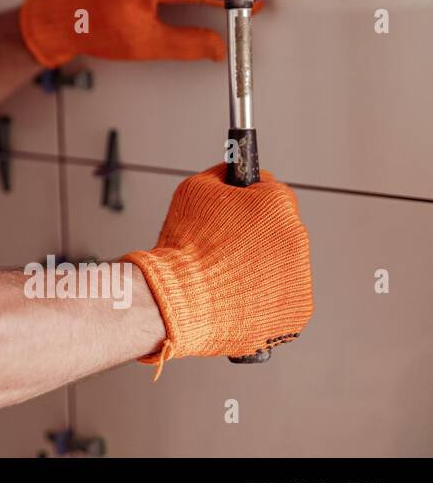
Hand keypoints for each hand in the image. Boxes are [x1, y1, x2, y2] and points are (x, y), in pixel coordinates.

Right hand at [121, 164, 313, 376]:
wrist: (180, 298)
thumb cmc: (184, 245)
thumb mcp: (194, 189)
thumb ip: (222, 175)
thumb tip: (234, 172)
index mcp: (276, 203)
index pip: (274, 193)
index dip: (251, 203)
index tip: (237, 215)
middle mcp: (297, 236)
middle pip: (281, 230)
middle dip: (258, 236)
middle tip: (225, 248)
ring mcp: (301, 276)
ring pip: (284, 264)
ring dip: (263, 266)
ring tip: (228, 275)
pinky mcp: (298, 309)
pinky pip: (284, 297)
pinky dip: (265, 297)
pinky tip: (239, 296)